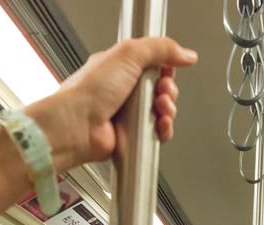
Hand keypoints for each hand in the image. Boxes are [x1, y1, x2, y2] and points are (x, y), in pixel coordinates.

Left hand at [28, 38, 196, 171]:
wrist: (78, 126)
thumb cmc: (89, 92)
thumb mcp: (129, 54)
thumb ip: (160, 48)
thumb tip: (185, 54)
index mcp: (120, 67)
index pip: (153, 64)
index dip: (164, 68)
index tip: (166, 70)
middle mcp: (124, 91)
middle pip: (161, 89)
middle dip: (168, 90)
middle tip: (161, 91)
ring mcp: (128, 114)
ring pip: (162, 112)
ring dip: (167, 110)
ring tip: (159, 108)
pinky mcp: (132, 136)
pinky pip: (157, 133)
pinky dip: (163, 130)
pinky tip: (158, 125)